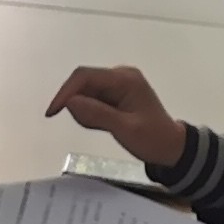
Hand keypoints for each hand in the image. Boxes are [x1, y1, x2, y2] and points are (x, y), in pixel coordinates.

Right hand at [44, 63, 186, 168]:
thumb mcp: (125, 129)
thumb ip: (97, 114)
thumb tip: (70, 102)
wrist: (170, 146)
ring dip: (86, 112)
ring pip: (85, 93)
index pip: (85, 76)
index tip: (52, 112)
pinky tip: (104, 125)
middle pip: (83, 83)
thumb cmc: (151, 138)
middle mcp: (120, 76)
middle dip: (79, 106)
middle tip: (92, 127)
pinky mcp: (115, 93)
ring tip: (103, 128)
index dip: (65, 92)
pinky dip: (91, 114)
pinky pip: (92, 99)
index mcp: (125, 79)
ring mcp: (117, 84)